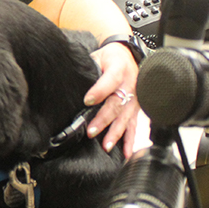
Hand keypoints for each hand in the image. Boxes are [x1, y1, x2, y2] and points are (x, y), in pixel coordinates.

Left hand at [83, 42, 139, 157]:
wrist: (128, 55)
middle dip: (104, 119)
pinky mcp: (136, 108)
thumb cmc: (110, 57)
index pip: (110, 80)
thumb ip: (89, 69)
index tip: (87, 101)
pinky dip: (130, 139)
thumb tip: (72, 82)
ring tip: (106, 145)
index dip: (99, 91)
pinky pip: (133, 125)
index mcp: (119, 68)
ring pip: (125, 118)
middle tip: (91, 131)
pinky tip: (126, 152)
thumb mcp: (98, 56)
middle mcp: (130, 84)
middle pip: (117, 104)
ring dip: (115, 133)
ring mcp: (135, 98)